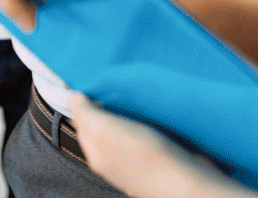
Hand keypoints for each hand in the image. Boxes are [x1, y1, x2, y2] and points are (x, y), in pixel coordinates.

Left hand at [69, 94, 257, 197]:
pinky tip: (151, 105)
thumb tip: (73, 97)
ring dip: (127, 107)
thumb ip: (86, 114)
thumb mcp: (104, 130)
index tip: (90, 76)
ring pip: (126, 125)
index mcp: (96, 153)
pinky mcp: (158, 153)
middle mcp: (114, 156)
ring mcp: (136, 156)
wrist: (184, 181)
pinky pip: (146, 129)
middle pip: (103, 122)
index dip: (83, 99)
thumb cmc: (143, 157)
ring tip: (132, 86)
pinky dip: (145, 115)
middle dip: (105, 100)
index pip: (81, 121)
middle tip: (112, 77)